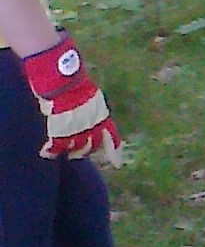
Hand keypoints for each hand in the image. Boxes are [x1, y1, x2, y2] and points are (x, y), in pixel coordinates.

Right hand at [23, 36, 123, 165]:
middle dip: (88, 150)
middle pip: (93, 145)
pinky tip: (46, 153)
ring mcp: (77, 131)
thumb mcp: (91, 98)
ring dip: (71, 151)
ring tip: (66, 152)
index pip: (112, 137)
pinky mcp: (61, 133)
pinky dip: (51, 151)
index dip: (114, 151)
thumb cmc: (73, 84)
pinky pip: (56, 147)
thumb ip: (91, 109)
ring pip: (76, 149)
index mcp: (102, 117)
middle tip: (80, 152)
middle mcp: (92, 127)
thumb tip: (86, 114)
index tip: (117, 164)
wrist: (62, 81)